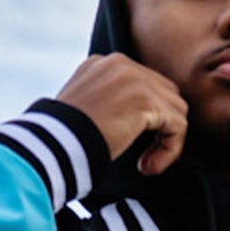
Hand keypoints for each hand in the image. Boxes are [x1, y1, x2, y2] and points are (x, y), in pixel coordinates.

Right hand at [56, 56, 188, 175]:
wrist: (52, 145)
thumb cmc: (64, 139)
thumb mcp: (85, 111)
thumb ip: (110, 103)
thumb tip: (136, 120)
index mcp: (104, 64)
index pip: (146, 84)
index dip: (149, 118)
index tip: (136, 146)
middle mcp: (120, 64)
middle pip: (166, 93)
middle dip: (162, 126)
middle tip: (146, 157)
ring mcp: (134, 78)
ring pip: (176, 109)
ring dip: (167, 141)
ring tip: (146, 163)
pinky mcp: (145, 100)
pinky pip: (177, 126)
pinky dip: (170, 150)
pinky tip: (147, 166)